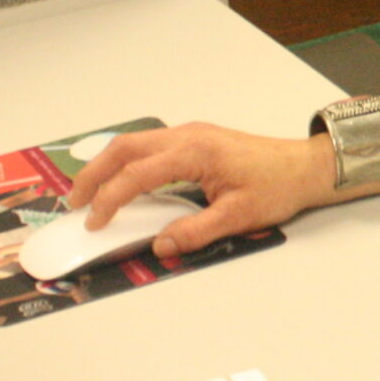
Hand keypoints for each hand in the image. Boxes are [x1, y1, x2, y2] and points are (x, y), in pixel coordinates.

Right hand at [62, 121, 332, 258]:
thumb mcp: (238, 216)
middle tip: (75, 203)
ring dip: (108, 165)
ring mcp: (191, 134)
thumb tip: (160, 246)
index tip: (95, 222)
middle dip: (95, 173)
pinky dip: (127, 161)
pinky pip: (150, 146)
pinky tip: (123, 180)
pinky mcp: (196, 140)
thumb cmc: (277, 187)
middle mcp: (187, 136)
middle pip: (125, 147)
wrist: (304, 166)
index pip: (137, 174)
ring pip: (135, 142)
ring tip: (91, 193)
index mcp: (194, 152)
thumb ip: (196, 232)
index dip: (111, 199)